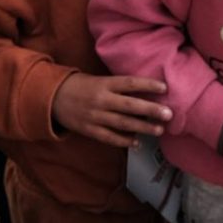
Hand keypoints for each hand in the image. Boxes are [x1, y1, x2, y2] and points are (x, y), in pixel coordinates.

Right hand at [51, 72, 168, 148]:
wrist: (53, 97)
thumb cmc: (82, 86)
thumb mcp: (100, 80)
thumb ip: (119, 86)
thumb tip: (145, 92)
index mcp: (104, 84)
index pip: (130, 83)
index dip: (147, 85)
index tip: (165, 88)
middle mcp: (101, 100)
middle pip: (130, 106)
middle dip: (151, 110)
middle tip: (169, 114)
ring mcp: (95, 117)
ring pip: (123, 124)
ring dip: (143, 127)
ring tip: (159, 130)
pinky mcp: (90, 130)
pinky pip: (110, 137)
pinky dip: (124, 141)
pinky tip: (137, 142)